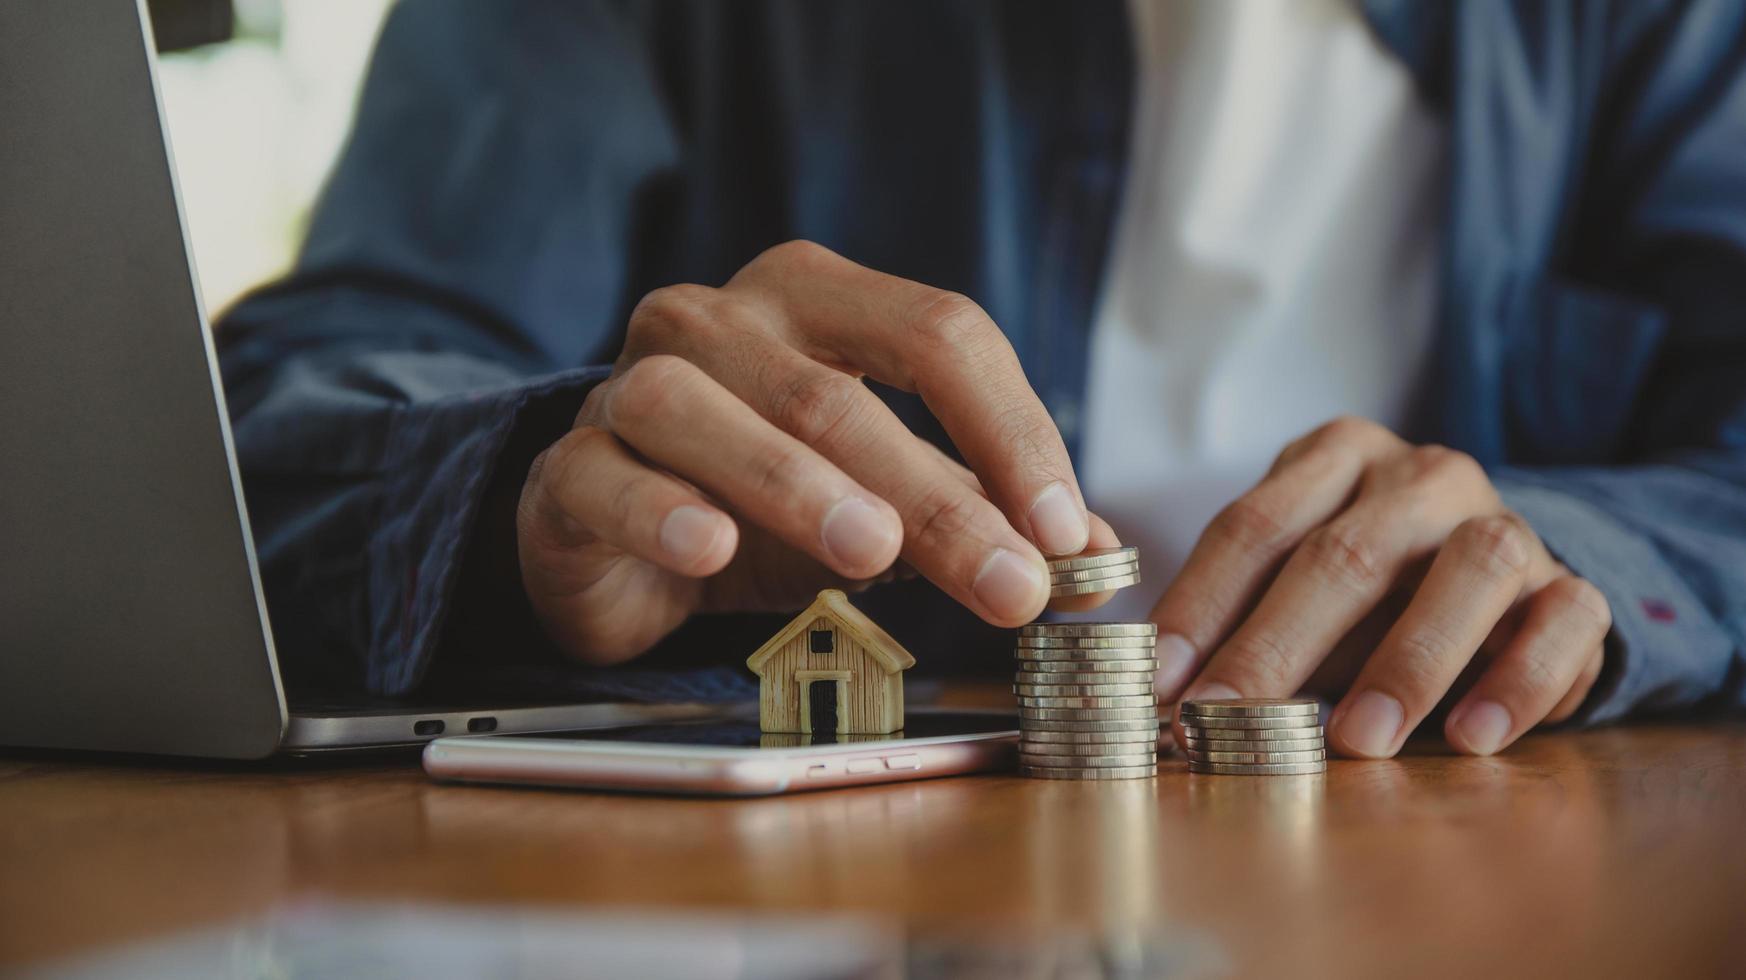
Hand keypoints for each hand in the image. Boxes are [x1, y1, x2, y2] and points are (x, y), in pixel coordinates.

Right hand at [517, 241, 1109, 664]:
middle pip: (837, 392)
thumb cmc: (759, 503)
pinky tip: (711, 548)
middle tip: (1007, 585)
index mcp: (815, 301)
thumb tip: (1096, 555)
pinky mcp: (566, 466)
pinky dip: (662, 508)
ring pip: (710, 413)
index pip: (935, 333)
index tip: (1062, 529)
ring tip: (873, 552)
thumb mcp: (884, 500)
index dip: (1010, 427)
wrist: (612, 538)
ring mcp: (631, 384)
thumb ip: (980, 509)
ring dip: (798, 484)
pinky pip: (607, 474)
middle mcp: (718, 321)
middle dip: (936, 496)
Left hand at [1154, 417, 1611, 756]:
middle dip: (1277, 644)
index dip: (1201, 606)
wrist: (1499, 578)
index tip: (1160, 682)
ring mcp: (1506, 523)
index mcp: (1336, 457)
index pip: (1255, 526)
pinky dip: (1519, 682)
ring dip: (1409, 661)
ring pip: (1472, 568)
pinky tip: (1469, 737)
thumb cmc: (1365, 589)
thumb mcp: (1292, 582)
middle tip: (1227, 719)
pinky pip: (1564, 620)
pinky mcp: (1572, 585)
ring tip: (1355, 741)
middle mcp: (1423, 477)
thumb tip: (1161, 694)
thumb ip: (1238, 620)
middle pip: (1347, 552)